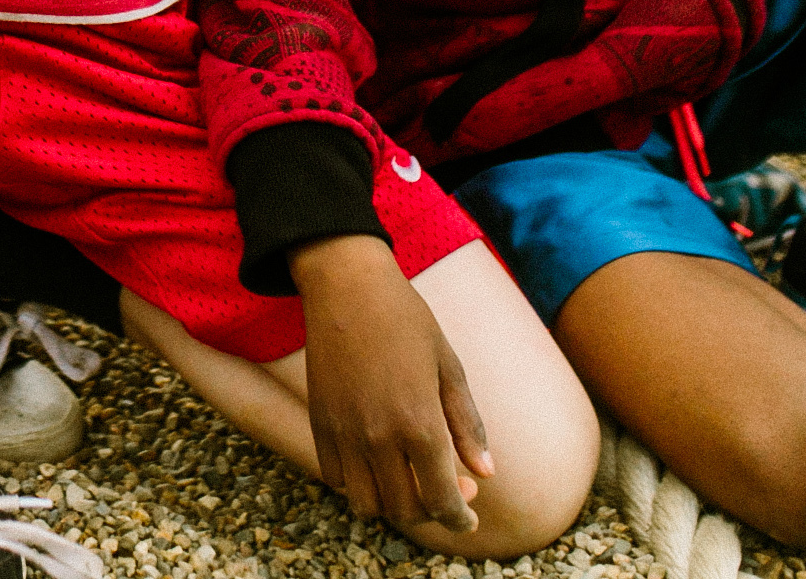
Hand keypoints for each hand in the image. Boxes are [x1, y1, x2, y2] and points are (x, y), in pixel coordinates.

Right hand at [288, 234, 491, 537]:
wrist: (348, 285)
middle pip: (405, 510)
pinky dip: (359, 483)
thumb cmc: (407, 319)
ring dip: (392, 504)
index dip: (459, 518)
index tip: (468, 515)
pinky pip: (336, 478)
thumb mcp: (450, 367)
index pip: (442, 500)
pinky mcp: (320, 423)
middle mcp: (379, 437)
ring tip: (410, 480)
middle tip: (448, 489)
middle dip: (432, 512)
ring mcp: (344, 433)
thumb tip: (486, 474)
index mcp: (420, 423)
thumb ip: (467, 425)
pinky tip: (376, 461)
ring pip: (367, 505)